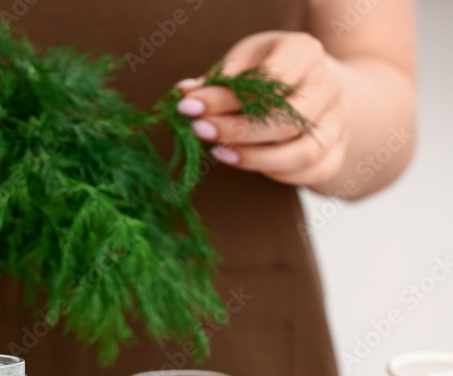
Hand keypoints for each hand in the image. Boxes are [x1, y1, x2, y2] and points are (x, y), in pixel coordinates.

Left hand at [175, 31, 348, 187]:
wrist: (311, 85)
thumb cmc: (267, 71)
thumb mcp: (242, 61)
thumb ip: (217, 80)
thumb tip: (185, 96)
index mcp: (305, 53)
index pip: (272, 79)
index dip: (227, 97)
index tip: (190, 107)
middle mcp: (329, 85)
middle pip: (288, 119)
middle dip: (238, 130)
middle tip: (200, 131)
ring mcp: (338, 121)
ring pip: (303, 152)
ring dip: (254, 158)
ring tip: (219, 153)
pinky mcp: (338, 151)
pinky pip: (312, 172)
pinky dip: (277, 174)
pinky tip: (247, 162)